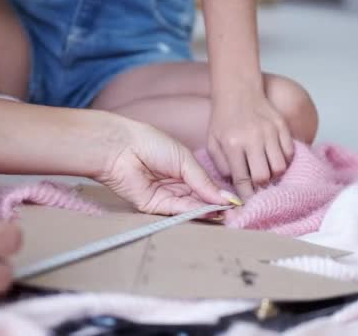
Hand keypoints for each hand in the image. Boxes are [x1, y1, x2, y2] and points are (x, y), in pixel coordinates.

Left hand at [96, 121, 234, 215]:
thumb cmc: (150, 144)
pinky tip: (208, 211)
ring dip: (208, 211)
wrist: (121, 148)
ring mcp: (165, 197)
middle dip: (217, 207)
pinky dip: (193, 212)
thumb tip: (225, 198)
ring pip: (191, 208)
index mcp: (183, 170)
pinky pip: (176, 211)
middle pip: (200, 200)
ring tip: (226, 214)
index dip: (220, 194)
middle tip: (236, 214)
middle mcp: (175, 185)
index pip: (206, 186)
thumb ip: (203, 181)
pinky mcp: (154, 207)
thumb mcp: (184, 159)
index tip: (237, 202)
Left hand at [208, 94, 293, 198]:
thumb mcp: (213, 142)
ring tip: (266, 170)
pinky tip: (274, 157)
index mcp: (232, 144)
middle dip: (261, 185)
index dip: (246, 195)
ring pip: (280, 166)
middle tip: (257, 184)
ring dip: (274, 174)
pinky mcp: (282, 126)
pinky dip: (284, 160)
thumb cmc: (223, 119)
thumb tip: (236, 185)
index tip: (248, 204)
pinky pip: (290, 152)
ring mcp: (270, 132)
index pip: (242, 179)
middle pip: (264, 176)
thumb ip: (222, 165)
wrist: (238, 91)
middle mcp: (253, 139)